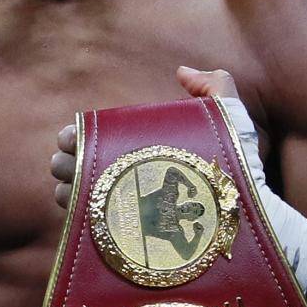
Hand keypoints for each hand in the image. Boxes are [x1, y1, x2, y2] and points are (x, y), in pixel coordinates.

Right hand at [50, 66, 239, 207]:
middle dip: (66, 161)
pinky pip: (85, 223)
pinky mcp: (124, 235)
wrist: (240, 211)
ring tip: (73, 184)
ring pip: (74, 193)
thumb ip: (214, 86)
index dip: (77, 136)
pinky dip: (72, 212)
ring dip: (66, 186)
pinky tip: (76, 205)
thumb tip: (182, 71)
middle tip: (71, 162)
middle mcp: (128, 178)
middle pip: (78, 165)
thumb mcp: (230, 117)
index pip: (94, 140)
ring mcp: (125, 208)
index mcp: (141, 149)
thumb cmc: (236, 164)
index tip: (72, 136)